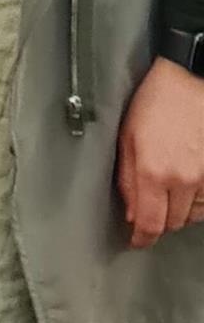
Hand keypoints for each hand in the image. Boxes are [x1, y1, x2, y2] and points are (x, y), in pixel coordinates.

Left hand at [116, 56, 203, 248]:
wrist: (190, 81)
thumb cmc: (155, 102)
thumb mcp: (126, 136)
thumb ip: (126, 177)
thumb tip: (129, 209)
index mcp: (153, 171)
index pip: (149, 222)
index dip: (141, 237)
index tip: (136, 241)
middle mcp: (183, 180)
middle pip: (172, 223)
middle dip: (157, 221)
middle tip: (147, 209)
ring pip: (192, 215)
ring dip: (178, 212)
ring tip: (166, 193)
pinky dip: (196, 202)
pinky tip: (185, 187)